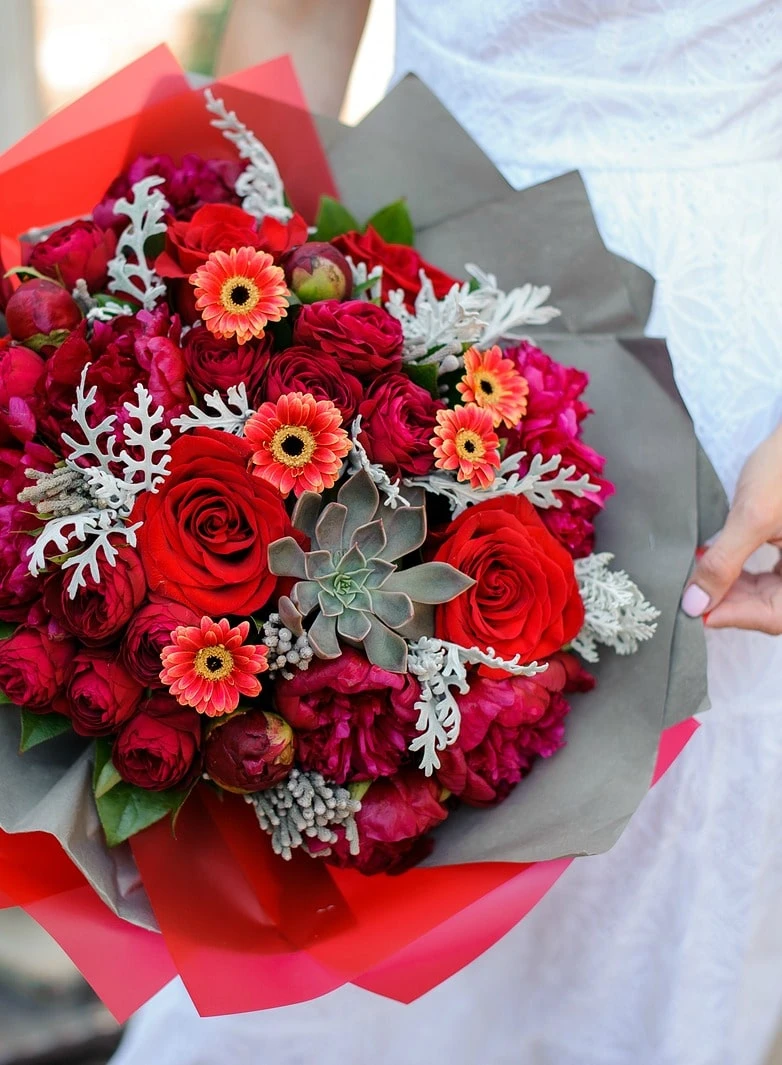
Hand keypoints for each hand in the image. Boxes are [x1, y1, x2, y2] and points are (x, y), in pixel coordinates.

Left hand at [682, 423, 781, 632]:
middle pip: (772, 608)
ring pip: (769, 594)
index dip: (736, 618)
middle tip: (693, 594)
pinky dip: (741, 576)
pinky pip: (769, 577)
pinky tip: (717, 564)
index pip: (776, 616)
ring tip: (701, 578)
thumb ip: (725, 563)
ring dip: (733, 590)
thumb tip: (695, 604)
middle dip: (730, 603)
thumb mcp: (751, 517)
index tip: (696, 612)